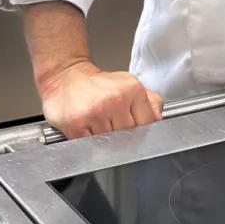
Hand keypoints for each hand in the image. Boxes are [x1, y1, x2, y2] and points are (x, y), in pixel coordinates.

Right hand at [39, 60, 163, 138]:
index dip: (141, 132)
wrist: (66, 77)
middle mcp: (116, 99)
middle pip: (129, 137)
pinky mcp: (77, 125)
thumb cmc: (97, 84)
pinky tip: (87, 129)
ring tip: (99, 125)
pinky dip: (89, 143)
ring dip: (105, 141)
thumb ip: (150, 101)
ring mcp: (96, 113)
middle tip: (111, 126)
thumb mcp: (128, 84)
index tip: (133, 131)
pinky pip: (90, 146)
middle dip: (122, 137)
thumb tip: (159, 120)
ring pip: (111, 144)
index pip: (147, 124)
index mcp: (132, 89)